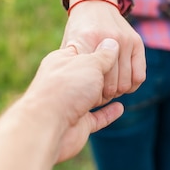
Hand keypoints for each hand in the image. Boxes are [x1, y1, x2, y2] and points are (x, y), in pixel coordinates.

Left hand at [25, 38, 123, 161]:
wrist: (46, 125)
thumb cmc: (66, 87)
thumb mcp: (89, 63)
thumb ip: (103, 55)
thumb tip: (112, 44)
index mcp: (63, 61)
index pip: (84, 51)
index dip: (100, 50)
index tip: (116, 49)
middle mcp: (65, 81)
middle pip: (88, 75)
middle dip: (105, 74)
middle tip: (122, 70)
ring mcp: (70, 103)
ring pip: (92, 97)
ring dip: (107, 94)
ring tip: (123, 88)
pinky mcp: (78, 123)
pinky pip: (96, 117)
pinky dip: (108, 113)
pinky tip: (120, 107)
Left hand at [61, 0, 145, 102]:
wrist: (94, 4)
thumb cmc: (77, 31)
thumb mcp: (68, 46)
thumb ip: (72, 66)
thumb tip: (74, 92)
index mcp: (86, 41)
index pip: (93, 80)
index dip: (89, 94)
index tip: (85, 94)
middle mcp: (108, 39)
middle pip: (111, 86)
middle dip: (103, 95)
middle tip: (97, 94)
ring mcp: (125, 40)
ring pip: (126, 84)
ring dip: (117, 91)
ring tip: (107, 88)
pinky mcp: (137, 43)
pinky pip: (139, 76)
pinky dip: (131, 85)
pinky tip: (122, 83)